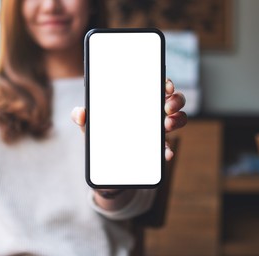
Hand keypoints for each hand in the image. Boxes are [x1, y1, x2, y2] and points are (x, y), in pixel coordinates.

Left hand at [71, 78, 186, 160]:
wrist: (104, 169)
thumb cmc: (100, 138)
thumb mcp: (89, 127)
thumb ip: (82, 117)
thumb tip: (80, 113)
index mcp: (137, 101)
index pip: (155, 85)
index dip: (165, 82)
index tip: (165, 86)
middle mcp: (151, 113)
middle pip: (173, 100)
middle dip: (175, 100)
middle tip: (166, 107)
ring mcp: (156, 131)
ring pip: (178, 119)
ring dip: (177, 120)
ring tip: (166, 124)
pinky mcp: (157, 150)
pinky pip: (168, 147)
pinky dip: (168, 150)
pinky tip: (166, 153)